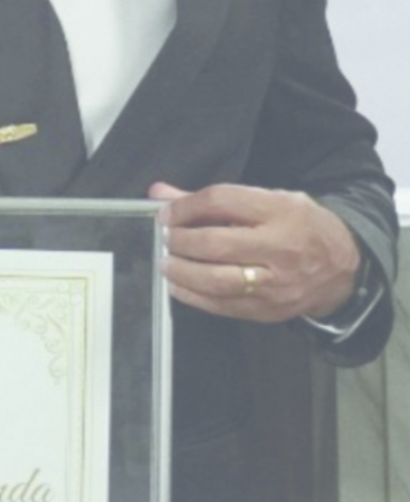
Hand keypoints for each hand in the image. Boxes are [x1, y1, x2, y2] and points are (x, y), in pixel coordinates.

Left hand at [150, 181, 360, 323]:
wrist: (342, 271)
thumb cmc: (300, 228)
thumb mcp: (271, 202)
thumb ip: (215, 200)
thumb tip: (159, 192)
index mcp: (283, 211)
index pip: (223, 201)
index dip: (186, 207)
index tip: (167, 214)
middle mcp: (280, 247)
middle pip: (216, 243)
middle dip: (180, 241)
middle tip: (165, 239)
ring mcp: (275, 283)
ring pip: (216, 280)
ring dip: (181, 271)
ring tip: (166, 263)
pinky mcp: (267, 310)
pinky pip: (220, 305)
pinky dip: (191, 295)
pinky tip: (177, 285)